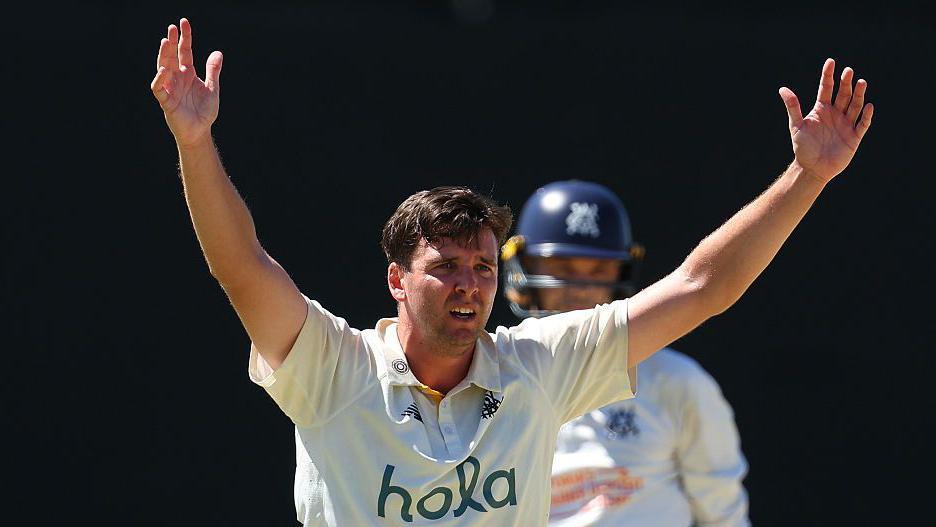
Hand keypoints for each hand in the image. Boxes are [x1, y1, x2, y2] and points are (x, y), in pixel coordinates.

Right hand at [150, 18, 222, 146]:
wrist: (200, 131)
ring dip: (163, 55)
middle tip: (172, 28)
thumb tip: (218, 52)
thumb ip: (213, 71)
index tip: (184, 23)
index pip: (185, 52)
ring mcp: (171, 88)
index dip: (184, 38)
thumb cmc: (204, 111)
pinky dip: (160, 79)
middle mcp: (177, 78)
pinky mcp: (166, 101)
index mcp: (188, 73)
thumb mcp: (212, 89)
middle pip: (172, 56)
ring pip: (163, 68)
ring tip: (166, 41)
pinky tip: (164, 70)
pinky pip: (159, 88)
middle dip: (172, 42)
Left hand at [778, 58, 873, 182]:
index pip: (826, 88)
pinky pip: (862, 124)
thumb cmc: (803, 147)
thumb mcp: (796, 125)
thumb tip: (782, 89)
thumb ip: (793, 107)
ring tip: (861, 82)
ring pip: (855, 106)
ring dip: (858, 95)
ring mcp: (846, 124)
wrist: (811, 168)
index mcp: (821, 109)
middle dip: (845, 83)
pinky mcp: (854, 137)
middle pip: (843, 94)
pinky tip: (869, 106)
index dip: (828, 75)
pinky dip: (866, 116)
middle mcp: (835, 114)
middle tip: (848, 71)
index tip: (831, 61)